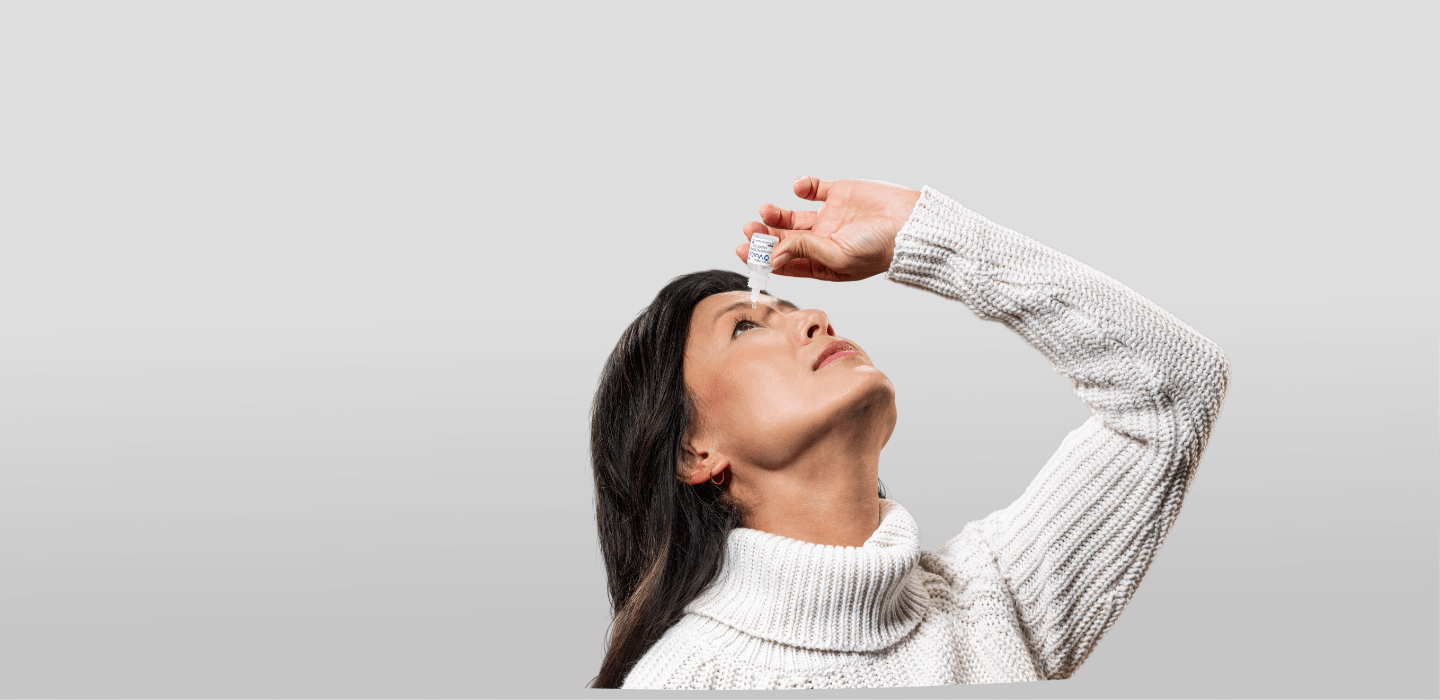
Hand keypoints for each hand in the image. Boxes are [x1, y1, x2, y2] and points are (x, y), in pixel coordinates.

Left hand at [736, 176, 921, 281]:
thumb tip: (772, 254)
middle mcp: (823, 242)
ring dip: (776, 214)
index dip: (762, 257)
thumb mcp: (838, 256)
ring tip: (765, 211)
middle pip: (784, 240)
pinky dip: (802, 186)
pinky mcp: (838, 194)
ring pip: (792, 217)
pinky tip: (799, 188)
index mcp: (822, 265)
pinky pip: (813, 189)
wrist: (911, 223)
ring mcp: (830, 218)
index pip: (785, 262)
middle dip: (764, 235)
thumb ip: (805, 251)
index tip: (742, 250)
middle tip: (748, 228)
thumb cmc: (880, 249)